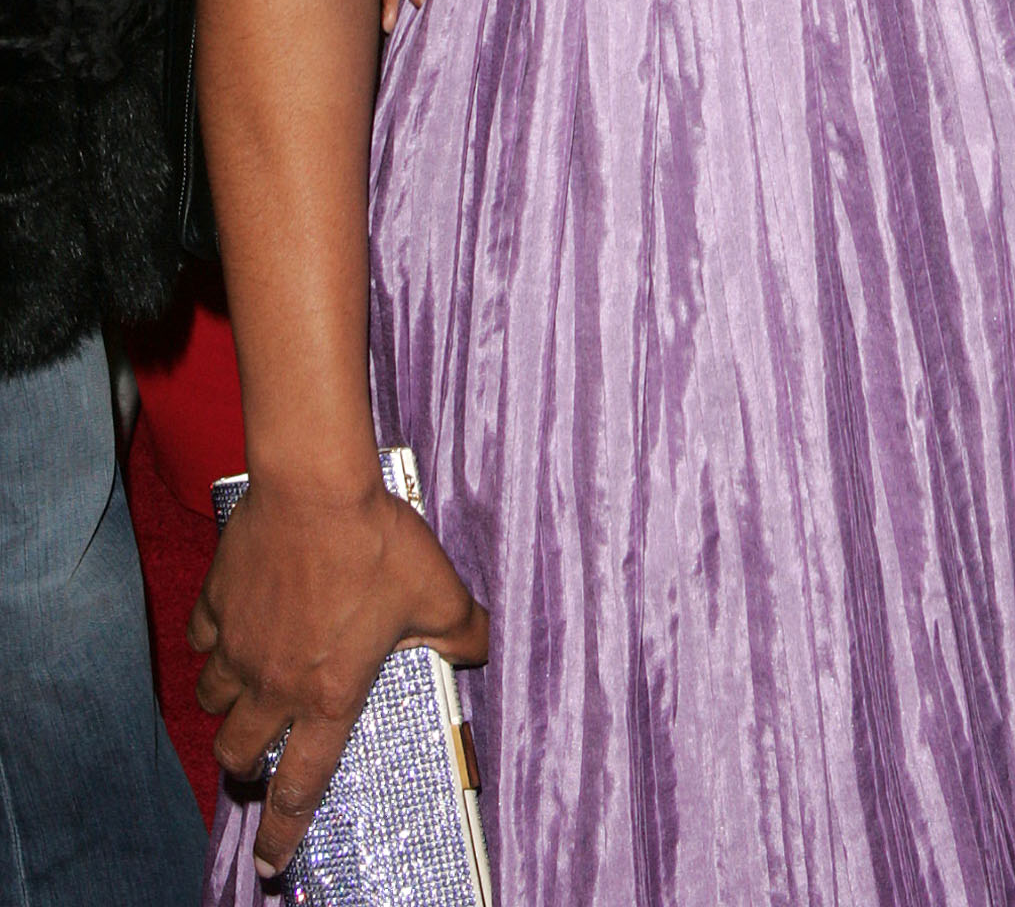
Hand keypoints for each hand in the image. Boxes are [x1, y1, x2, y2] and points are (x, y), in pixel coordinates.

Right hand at [190, 472, 488, 877]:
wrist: (316, 486)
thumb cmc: (378, 544)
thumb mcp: (439, 593)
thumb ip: (462, 632)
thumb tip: (476, 649)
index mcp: (327, 695)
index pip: (300, 784)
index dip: (282, 831)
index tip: (268, 863)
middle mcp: (274, 682)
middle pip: (237, 753)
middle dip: (244, 767)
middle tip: (256, 761)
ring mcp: (238, 644)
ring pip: (212, 700)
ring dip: (226, 705)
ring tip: (245, 692)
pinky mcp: (216, 602)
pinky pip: (202, 638)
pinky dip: (212, 641)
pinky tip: (231, 627)